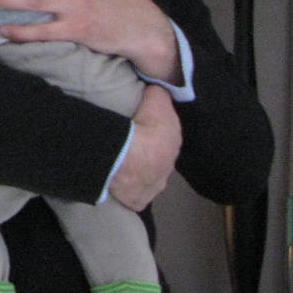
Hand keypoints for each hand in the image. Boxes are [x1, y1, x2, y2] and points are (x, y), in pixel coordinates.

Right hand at [109, 85, 180, 210]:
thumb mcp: (157, 99)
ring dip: (138, 170)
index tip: (143, 127)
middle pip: (157, 158)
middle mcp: (168, 168)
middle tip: (132, 144)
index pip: (165, 137)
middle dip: (148, 153)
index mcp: (173, 144)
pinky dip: (127, 188)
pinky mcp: (139, 200)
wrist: (130, 157)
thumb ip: (159, 95)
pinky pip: (133, 193)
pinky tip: (118, 181)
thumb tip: (157, 92)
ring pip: (147, 177)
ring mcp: (154, 186)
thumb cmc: (145, 127)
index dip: (154, 131)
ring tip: (123, 163)